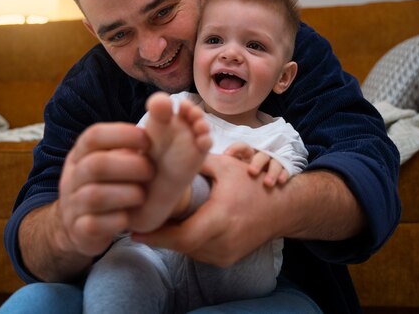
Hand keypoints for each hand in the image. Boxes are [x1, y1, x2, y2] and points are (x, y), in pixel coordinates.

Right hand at [20, 122, 153, 280]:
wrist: (77, 226)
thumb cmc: (106, 185)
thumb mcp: (111, 161)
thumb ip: (130, 144)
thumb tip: (163, 110)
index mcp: (81, 153)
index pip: (94, 136)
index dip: (122, 135)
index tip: (147, 140)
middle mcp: (73, 176)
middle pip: (96, 165)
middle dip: (130, 166)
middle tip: (150, 171)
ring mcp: (73, 204)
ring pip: (95, 196)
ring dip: (126, 194)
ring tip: (141, 195)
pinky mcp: (79, 230)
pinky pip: (94, 224)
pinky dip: (116, 221)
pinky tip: (128, 218)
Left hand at [132, 153, 281, 266]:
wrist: (283, 209)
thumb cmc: (254, 184)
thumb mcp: (226, 167)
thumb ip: (196, 163)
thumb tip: (168, 158)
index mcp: (220, 219)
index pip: (181, 237)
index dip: (156, 236)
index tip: (135, 230)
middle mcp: (222, 242)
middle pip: (180, 246)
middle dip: (159, 236)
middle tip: (140, 223)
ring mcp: (225, 255)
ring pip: (188, 251)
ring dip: (172, 240)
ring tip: (155, 224)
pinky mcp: (227, 259)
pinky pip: (198, 253)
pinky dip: (187, 242)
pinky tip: (176, 229)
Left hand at [224, 142, 290, 186]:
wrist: (264, 188)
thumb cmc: (243, 179)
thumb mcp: (230, 172)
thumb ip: (218, 168)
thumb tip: (200, 166)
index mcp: (246, 155)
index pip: (242, 147)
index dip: (236, 149)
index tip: (227, 156)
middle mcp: (260, 158)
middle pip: (260, 155)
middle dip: (257, 162)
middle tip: (251, 172)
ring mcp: (273, 165)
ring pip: (274, 163)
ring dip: (271, 171)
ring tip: (268, 183)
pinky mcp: (283, 172)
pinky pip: (286, 170)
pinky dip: (284, 175)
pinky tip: (281, 182)